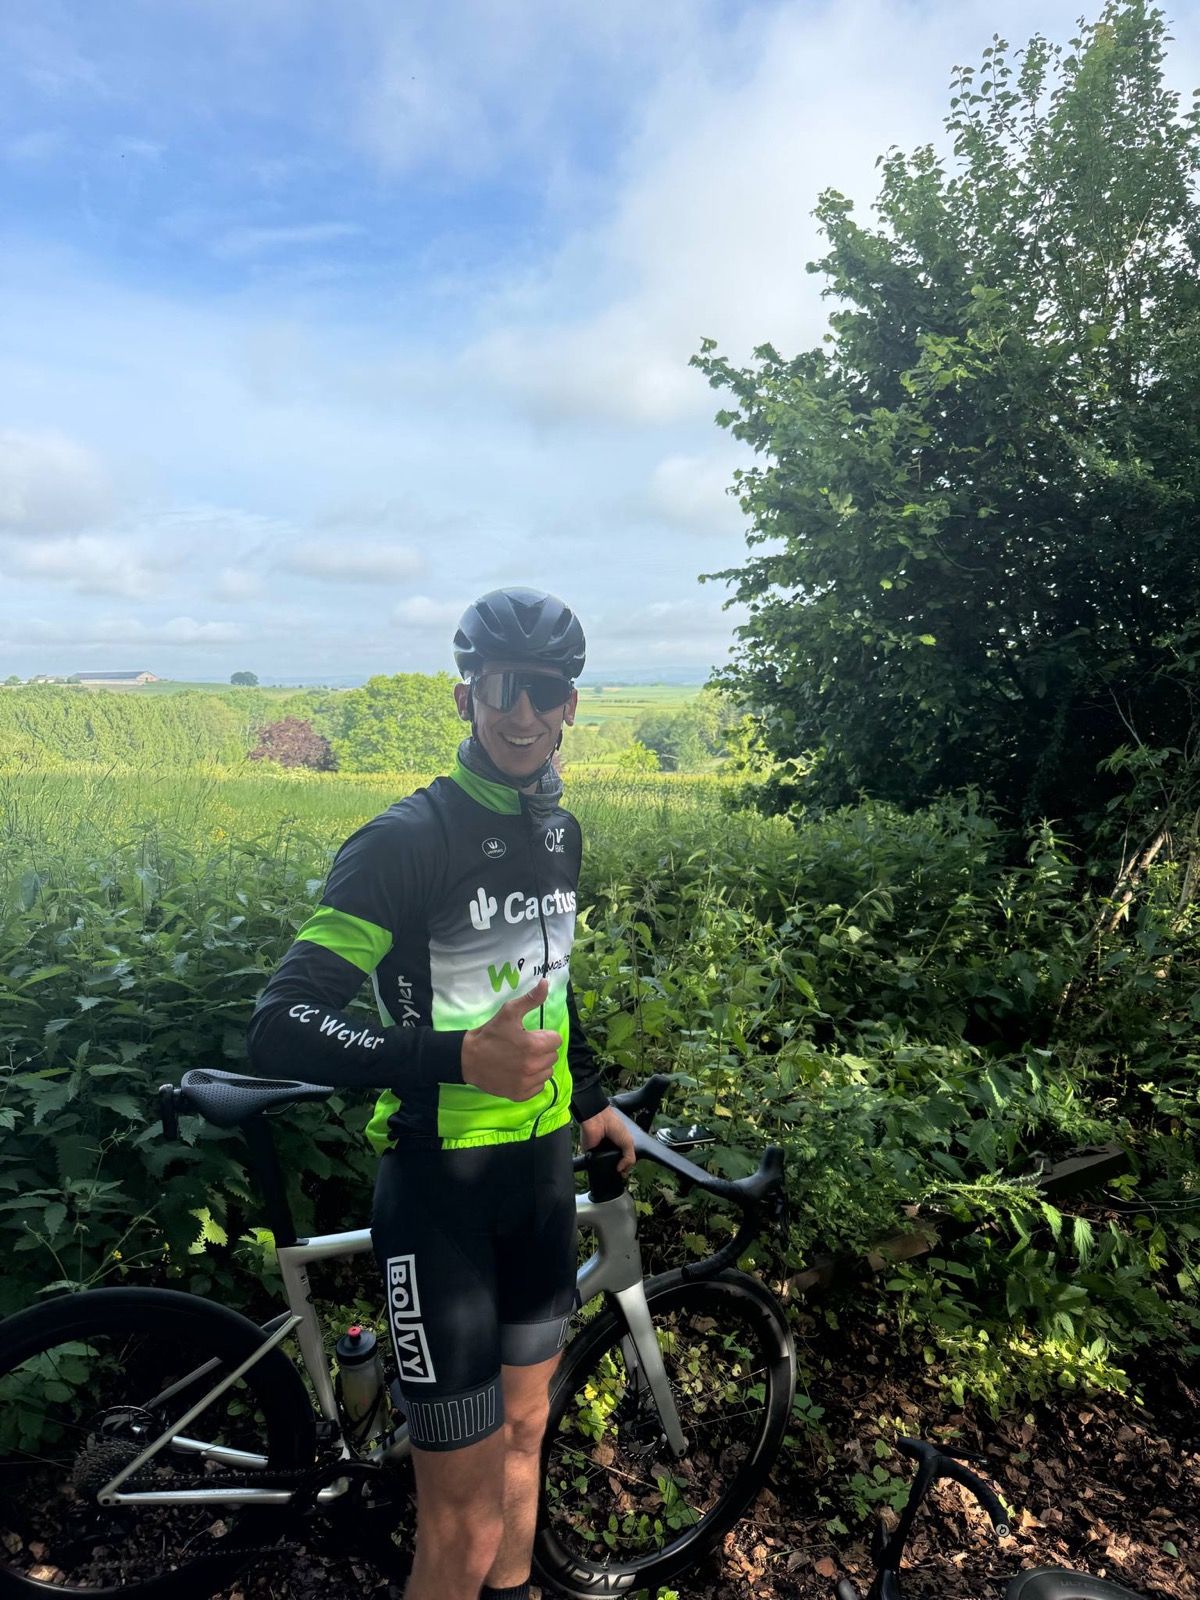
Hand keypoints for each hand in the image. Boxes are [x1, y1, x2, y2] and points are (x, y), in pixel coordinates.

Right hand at [461, 978, 561, 1101]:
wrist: (469, 1058)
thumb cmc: (490, 1033)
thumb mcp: (509, 1012)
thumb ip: (531, 999)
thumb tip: (546, 983)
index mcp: (534, 1045)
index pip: (556, 1040)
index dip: (544, 1036)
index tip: (530, 1035)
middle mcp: (534, 1066)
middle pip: (552, 1056)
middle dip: (542, 1050)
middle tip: (524, 1047)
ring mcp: (527, 1082)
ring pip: (547, 1072)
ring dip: (539, 1065)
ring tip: (522, 1059)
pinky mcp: (520, 1094)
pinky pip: (538, 1087)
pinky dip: (532, 1081)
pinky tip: (519, 1073)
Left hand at [579, 1104, 635, 1173]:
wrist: (598, 1119)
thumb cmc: (614, 1124)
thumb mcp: (628, 1142)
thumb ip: (629, 1158)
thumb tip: (621, 1170)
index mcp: (620, 1145)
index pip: (624, 1161)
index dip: (625, 1168)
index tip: (624, 1174)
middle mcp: (610, 1149)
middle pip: (615, 1165)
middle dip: (617, 1169)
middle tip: (618, 1172)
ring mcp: (600, 1152)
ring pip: (604, 1166)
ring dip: (607, 1168)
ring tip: (609, 1167)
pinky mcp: (590, 1153)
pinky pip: (594, 1164)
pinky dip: (597, 1166)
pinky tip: (601, 1165)